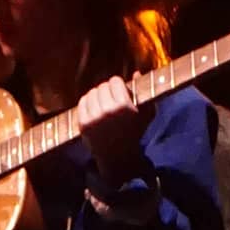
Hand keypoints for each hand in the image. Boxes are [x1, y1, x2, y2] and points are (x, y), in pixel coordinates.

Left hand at [75, 73, 146, 187]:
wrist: (119, 157)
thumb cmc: (135, 132)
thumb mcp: (146, 114)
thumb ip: (143, 92)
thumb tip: (135, 72)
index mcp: (125, 106)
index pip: (115, 80)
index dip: (118, 85)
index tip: (120, 91)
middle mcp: (109, 111)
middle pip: (102, 86)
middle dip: (108, 90)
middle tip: (112, 98)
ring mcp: (94, 118)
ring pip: (92, 92)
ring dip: (97, 95)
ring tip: (104, 103)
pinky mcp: (84, 124)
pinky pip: (82, 102)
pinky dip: (88, 102)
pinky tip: (95, 108)